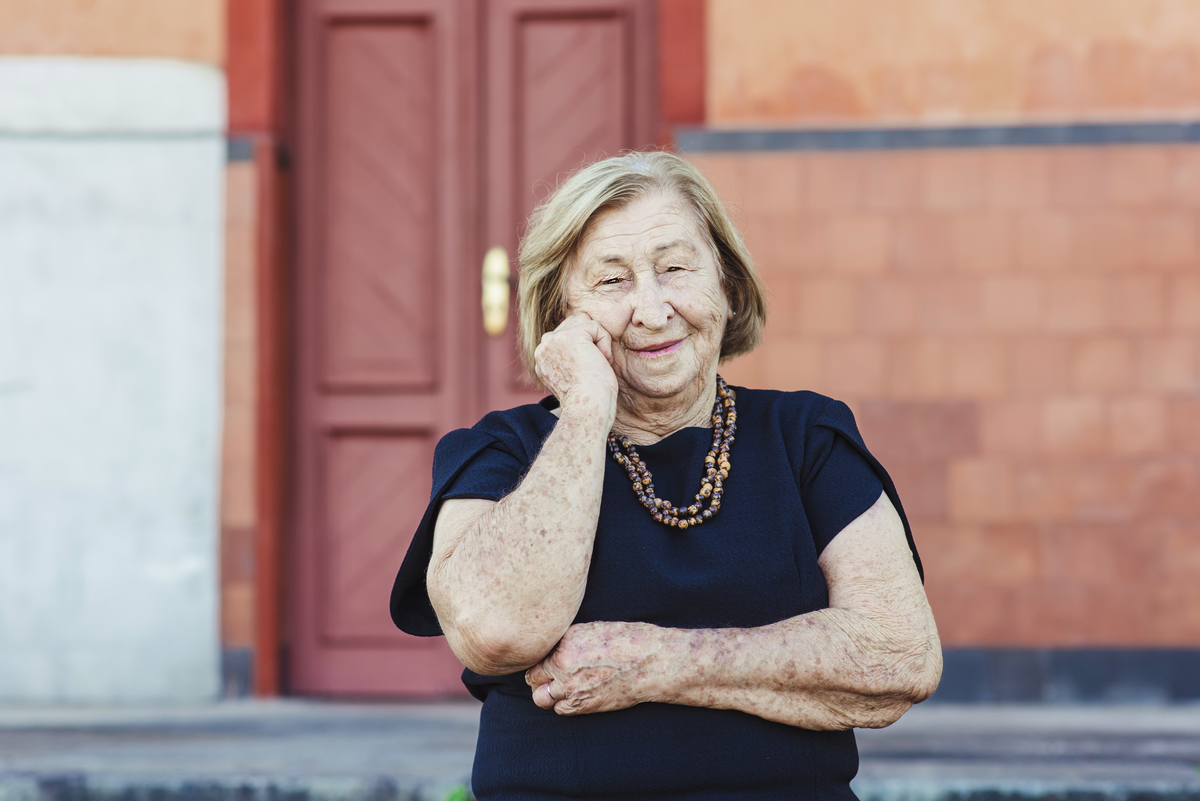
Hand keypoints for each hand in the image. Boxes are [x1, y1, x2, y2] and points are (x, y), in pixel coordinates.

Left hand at [525, 621, 679, 715]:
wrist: (652, 662)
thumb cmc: (629, 640)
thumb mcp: (593, 628)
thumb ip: (569, 639)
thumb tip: (554, 647)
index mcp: (566, 641)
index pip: (536, 653)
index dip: (541, 657)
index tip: (547, 659)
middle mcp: (563, 664)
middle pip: (533, 677)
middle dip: (539, 677)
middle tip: (549, 675)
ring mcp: (572, 687)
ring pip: (541, 697)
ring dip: (548, 693)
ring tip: (561, 687)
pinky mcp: (584, 705)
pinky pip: (560, 710)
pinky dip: (563, 705)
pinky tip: (575, 696)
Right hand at [534, 313, 618, 418]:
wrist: (587, 408)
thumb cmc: (587, 400)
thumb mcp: (570, 376)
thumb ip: (566, 358)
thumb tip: (581, 344)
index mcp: (541, 358)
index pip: (564, 336)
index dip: (582, 349)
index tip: (585, 372)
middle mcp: (543, 347)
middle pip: (574, 324)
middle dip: (589, 342)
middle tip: (593, 367)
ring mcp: (554, 340)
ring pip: (584, 322)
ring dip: (597, 341)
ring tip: (597, 363)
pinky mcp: (571, 336)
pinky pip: (596, 326)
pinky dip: (604, 343)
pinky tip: (601, 361)